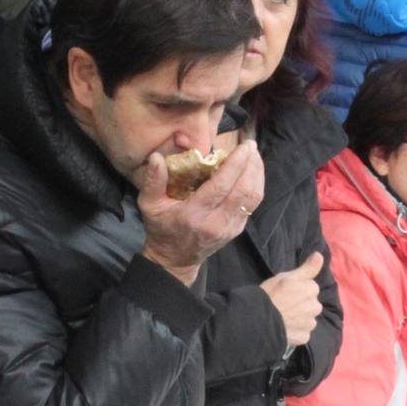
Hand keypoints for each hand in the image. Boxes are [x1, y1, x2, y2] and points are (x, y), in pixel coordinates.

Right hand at [138, 141, 266, 285]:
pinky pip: (252, 205)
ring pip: (253, 198)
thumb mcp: (149, 206)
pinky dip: (255, 185)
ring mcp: (229, 228)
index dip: (235, 165)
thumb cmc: (162, 229)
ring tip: (254, 155)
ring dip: (257, 174)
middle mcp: (216, 222)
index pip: (221, 187)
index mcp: (194, 214)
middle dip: (251, 165)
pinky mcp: (236, 230)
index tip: (243, 147)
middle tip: (250, 145)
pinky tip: (252, 172)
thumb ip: (152, 181)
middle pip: (243, 191)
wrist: (174, 260)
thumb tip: (157, 157)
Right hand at [261, 251, 325, 348]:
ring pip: (308, 318)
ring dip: (300, 318)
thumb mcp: (286, 276)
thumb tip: (320, 255)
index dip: (298, 289)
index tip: (286, 291)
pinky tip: (285, 327)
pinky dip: (296, 330)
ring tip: (284, 317)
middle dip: (302, 304)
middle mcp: (315, 307)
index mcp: (311, 289)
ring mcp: (310, 324)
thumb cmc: (270, 294)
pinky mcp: (304, 337)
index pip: (310, 287)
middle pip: (311, 303)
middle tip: (284, 305)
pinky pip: (303, 332)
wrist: (259, 319)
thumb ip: (307, 268)